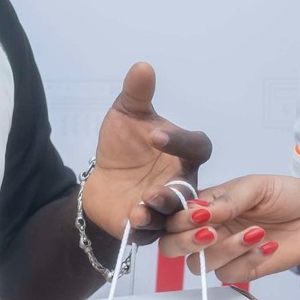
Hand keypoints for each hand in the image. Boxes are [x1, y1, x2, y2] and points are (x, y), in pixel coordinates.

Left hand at [79, 63, 211, 243]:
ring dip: (159, 213)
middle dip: (173, 190)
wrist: (102, 179)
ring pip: (173, 216)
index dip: (180, 141)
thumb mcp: (126, 115)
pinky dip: (143, 228)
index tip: (155, 135)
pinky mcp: (148, 228)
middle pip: (189, 189)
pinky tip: (131, 220)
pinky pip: (151, 233)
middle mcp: (182, 182)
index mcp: (185, 154)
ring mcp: (167, 208)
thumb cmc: (124, 145)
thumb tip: (142, 66)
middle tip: (156, 188)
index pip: (197, 147)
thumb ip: (137, 93)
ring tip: (142, 206)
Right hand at [159, 174, 299, 282]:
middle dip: (185, 242)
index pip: (174, 217)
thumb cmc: (287, 194)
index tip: (201, 215)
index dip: (179, 220)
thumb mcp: (257, 186)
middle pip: (172, 246)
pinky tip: (269, 246)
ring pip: (199, 265)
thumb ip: (229, 200)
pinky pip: (229, 276)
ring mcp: (225, 252)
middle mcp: (210, 229)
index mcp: (206, 206)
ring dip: (225, 251)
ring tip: (257, 233)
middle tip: (211, 233)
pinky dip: (247, 261)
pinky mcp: (244, 270)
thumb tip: (201, 212)